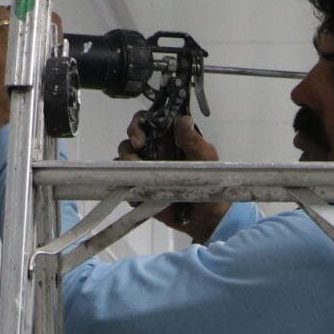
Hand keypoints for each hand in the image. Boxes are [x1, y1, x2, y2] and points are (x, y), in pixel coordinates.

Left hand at [0, 4, 70, 133]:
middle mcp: (27, 44)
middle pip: (15, 14)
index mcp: (45, 50)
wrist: (20, 124)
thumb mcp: (49, 82)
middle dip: (3, 16)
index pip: (48, 20)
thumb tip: (36, 62)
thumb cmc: (36, 108)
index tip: (23, 22)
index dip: (32, 16)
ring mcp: (3, 49)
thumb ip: (43, 67)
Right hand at [119, 114, 229, 243]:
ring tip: (139, 172)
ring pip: (124, 161)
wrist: (207, 215)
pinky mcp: (140, 190)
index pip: (146, 123)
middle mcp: (152, 152)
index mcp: (167, 139)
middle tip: (137, 151)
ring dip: (125, 164)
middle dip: (128, 145)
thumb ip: (193, 140)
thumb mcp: (205, 157)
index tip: (140, 136)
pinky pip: (125, 185)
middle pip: (130, 141)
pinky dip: (125, 186)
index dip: (138, 124)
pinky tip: (136, 190)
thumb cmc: (210, 180)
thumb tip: (184, 119)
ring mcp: (145, 171)